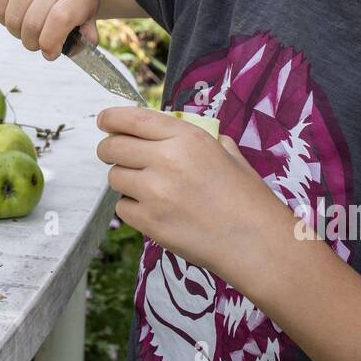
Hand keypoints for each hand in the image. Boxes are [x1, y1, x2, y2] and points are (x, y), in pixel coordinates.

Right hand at [0, 0, 100, 58]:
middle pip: (32, 23)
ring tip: (26, 26)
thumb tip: (88, 41)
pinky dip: (4, 19)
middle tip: (36, 41)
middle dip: (32, 42)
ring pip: (13, 18)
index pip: (60, 18)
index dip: (51, 42)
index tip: (50, 52)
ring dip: (17, 32)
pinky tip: (16, 12)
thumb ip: (87, 27)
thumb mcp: (87, 7)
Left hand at [96, 106, 294, 274]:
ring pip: (114, 177)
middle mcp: (166, 160)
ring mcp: (155, 193)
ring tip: (146, 187)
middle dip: (110, 149)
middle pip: (113, 147)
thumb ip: (199, 138)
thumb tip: (171, 133)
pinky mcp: (149, 222)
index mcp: (187, 138)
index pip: (133, 119)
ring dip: (124, 180)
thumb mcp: (229, 153)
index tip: (104, 120)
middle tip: (116, 154)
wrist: (256, 242)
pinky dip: (132, 208)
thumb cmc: (247, 198)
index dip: (112, 118)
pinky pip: (122, 208)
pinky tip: (153, 210)